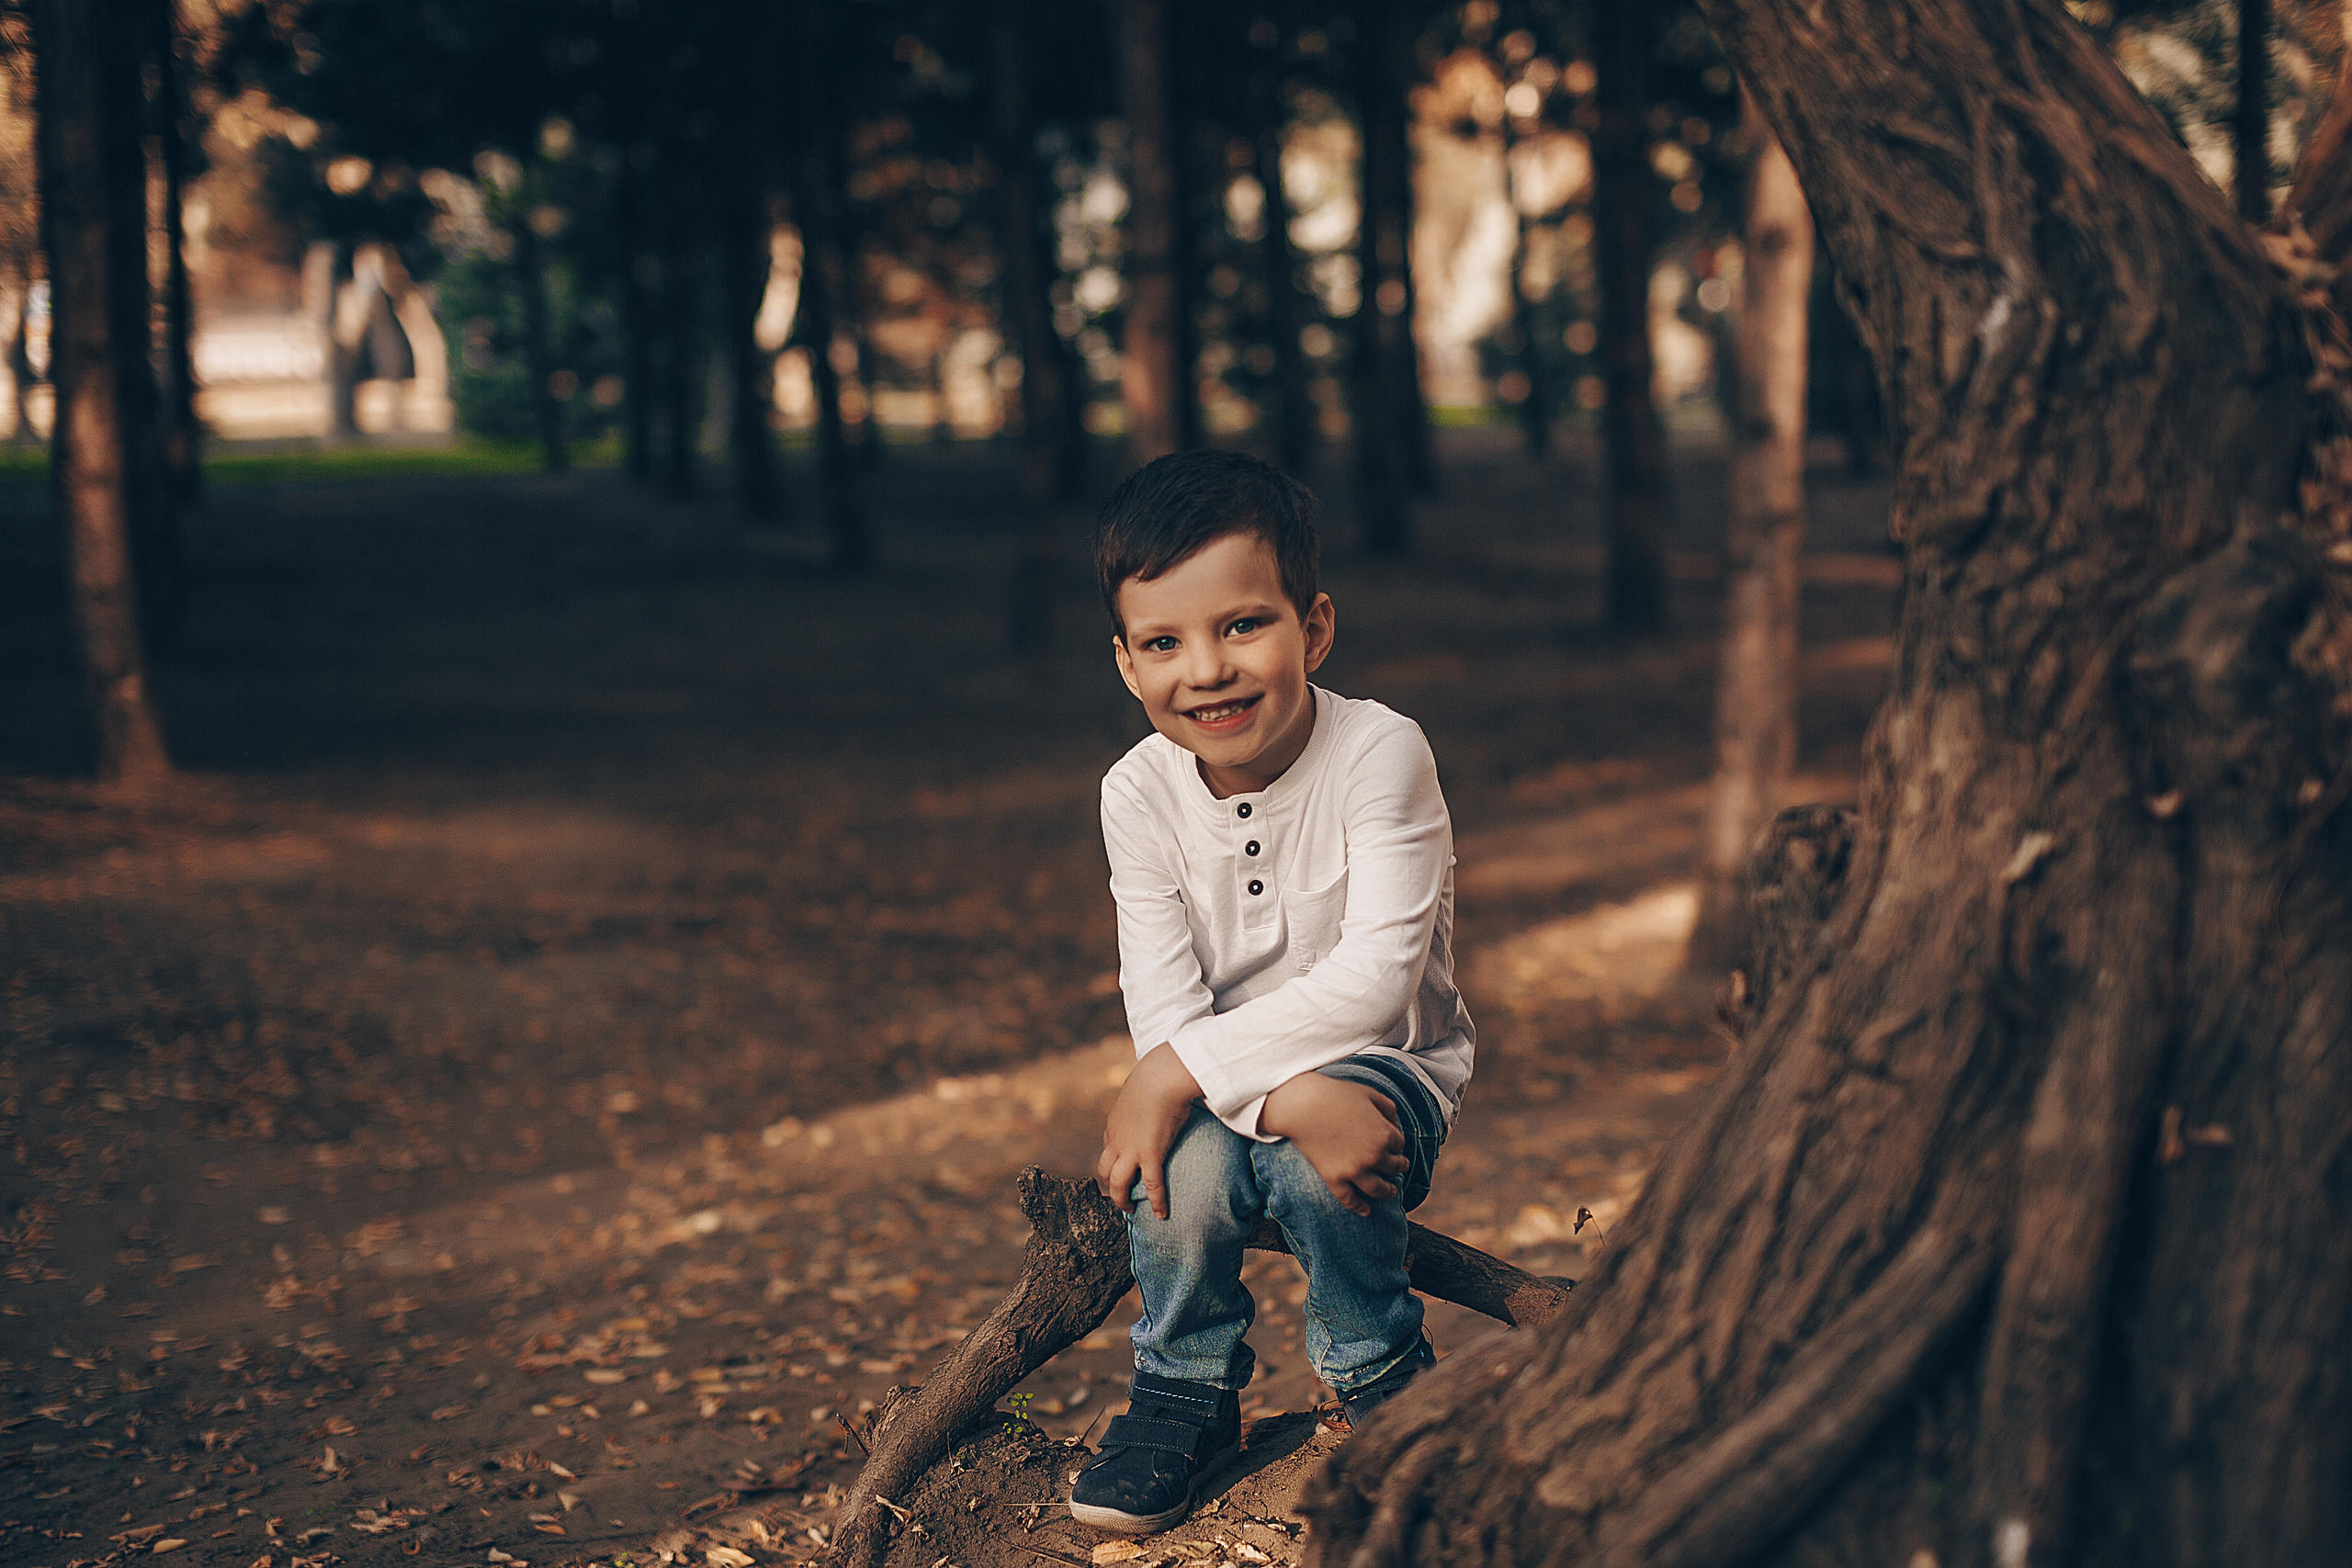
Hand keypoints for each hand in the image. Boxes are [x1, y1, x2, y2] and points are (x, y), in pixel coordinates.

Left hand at [1097, 1043, 1202, 1219]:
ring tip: (1131, 1208)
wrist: (1161, 1077)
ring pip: (1117, 1183)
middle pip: (1104, 1169)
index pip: (1108, 1148)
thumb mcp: (1143, 1087)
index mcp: (1115, 1124)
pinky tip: (1161, 1214)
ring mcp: (1131, 1149)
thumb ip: (1145, 1096)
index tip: (1121, 1169)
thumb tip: (1158, 1090)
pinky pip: (1151, 1185)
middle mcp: (1117, 1139)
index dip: (1113, 1162)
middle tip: (1121, 1194)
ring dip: (1122, 1199)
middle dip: (1109, 1184)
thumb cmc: (1157, 1075)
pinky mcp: (1149, 1154)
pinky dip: (1156, 1201)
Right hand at [1260, 1073, 1409, 1216]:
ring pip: (1379, 1189)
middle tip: (1398, 1166)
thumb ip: (1388, 1107)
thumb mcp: (1369, 1093)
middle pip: (1394, 1167)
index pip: (1399, 1144)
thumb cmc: (1335, 1094)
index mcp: (1385, 1133)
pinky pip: (1350, 1200)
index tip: (1391, 1141)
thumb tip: (1395, 1125)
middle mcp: (1374, 1155)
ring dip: (1388, 1191)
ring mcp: (1354, 1170)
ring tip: (1391, 1191)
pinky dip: (1360, 1208)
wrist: (1303, 1104)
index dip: (1395, 1142)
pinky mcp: (1334, 1179)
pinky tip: (1366, 1211)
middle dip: (1398, 1165)